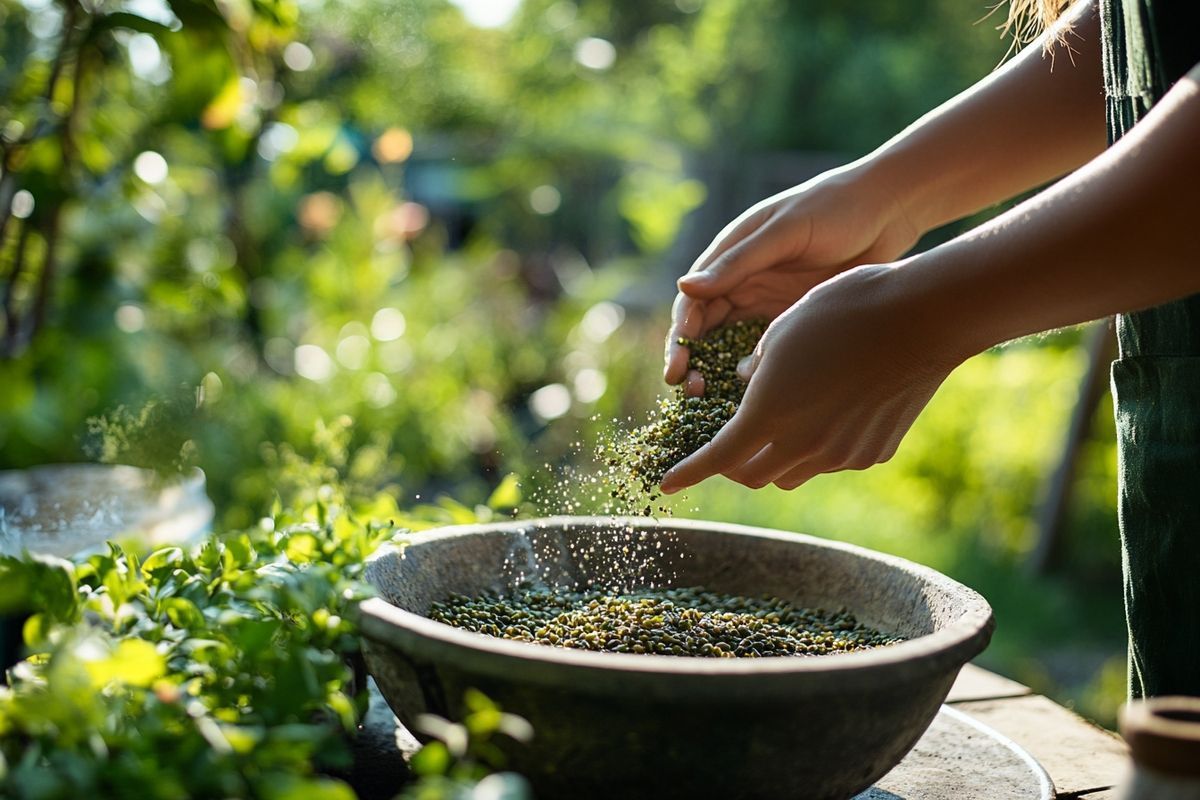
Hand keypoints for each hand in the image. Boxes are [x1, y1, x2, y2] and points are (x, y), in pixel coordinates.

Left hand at [660, 264, 961, 492]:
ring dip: (775, 457)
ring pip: (792, 473)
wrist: (923, 319)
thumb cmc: (842, 311)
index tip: (667, 483)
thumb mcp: (781, 331)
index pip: (717, 457)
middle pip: (753, 476)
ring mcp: (842, 454)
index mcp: (769, 413)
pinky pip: (832, 460)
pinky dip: (817, 446)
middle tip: (726, 444)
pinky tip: (831, 411)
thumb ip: (755, 369)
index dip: (688, 473)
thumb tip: (746, 383)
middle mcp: (804, 445)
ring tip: (781, 420)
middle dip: (732, 466)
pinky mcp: (872, 452)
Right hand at [664, 163, 921, 390]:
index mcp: (730, 256)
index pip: (691, 303)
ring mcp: (768, 304)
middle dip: (692, 361)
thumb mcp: (785, 232)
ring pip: (729, 345)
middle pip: (704, 331)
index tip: (676, 367)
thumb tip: (684, 287)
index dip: (680, 337)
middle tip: (690, 390)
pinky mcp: (794, 320)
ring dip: (716, 372)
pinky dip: (754, 372)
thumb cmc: (834, 208)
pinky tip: (754, 394)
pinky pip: (765, 351)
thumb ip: (738, 262)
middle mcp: (742, 282)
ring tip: (710, 399)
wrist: (890, 209)